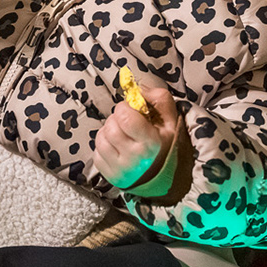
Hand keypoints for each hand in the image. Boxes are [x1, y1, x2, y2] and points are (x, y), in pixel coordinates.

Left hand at [93, 80, 180, 196]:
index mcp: (150, 144)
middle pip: (111, 127)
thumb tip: (137, 90)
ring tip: (123, 134)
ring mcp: (121, 169)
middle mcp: (134, 159)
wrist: (165, 176)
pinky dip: (104, 146)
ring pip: (101, 138)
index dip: (125, 108)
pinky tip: (117, 147)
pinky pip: (96, 152)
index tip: (132, 110)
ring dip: (109, 131)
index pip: (125, 117)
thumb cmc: (166, 145)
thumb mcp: (170, 120)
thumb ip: (158, 99)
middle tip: (127, 122)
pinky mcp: (110, 176)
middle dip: (116, 119)